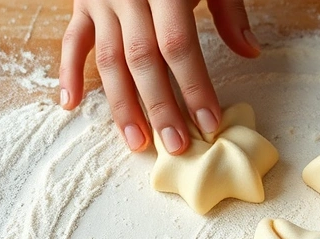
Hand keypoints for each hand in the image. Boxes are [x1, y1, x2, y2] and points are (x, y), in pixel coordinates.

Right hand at [59, 0, 259, 153]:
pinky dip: (69, 72)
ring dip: (121, 105)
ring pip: (109, 59)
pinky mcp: (81, 3)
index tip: (208, 122)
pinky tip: (71, 103)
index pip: (178, 45)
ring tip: (137, 141)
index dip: (194, 86)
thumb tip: (250, 52)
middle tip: (176, 144)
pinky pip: (72, 41)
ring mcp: (101, 0)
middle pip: (143, 59)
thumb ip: (229, 10)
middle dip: (160, 107)